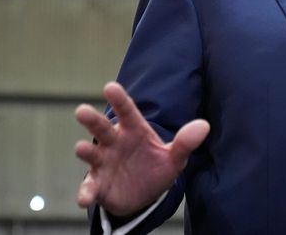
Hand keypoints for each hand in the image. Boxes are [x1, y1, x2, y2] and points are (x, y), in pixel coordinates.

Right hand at [74, 82, 209, 216]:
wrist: (143, 196)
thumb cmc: (155, 168)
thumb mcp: (174, 158)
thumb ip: (185, 142)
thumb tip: (204, 125)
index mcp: (134, 131)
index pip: (127, 112)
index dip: (120, 99)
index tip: (110, 86)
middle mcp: (114, 143)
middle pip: (102, 129)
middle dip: (92, 120)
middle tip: (82, 110)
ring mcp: (103, 163)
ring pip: (91, 154)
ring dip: (86, 152)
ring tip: (81, 148)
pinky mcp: (97, 185)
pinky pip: (89, 188)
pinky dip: (86, 192)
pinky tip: (84, 198)